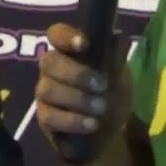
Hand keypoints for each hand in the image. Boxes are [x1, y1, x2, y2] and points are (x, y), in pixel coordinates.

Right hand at [35, 23, 130, 147]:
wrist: (111, 131)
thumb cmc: (112, 94)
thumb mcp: (121, 76)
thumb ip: (116, 58)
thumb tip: (117, 35)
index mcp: (69, 51)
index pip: (57, 34)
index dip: (66, 36)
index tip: (84, 44)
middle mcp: (52, 69)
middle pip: (48, 61)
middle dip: (76, 74)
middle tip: (102, 85)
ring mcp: (45, 93)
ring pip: (48, 90)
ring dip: (77, 98)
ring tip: (101, 107)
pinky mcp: (44, 118)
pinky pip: (50, 117)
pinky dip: (73, 120)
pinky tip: (91, 124)